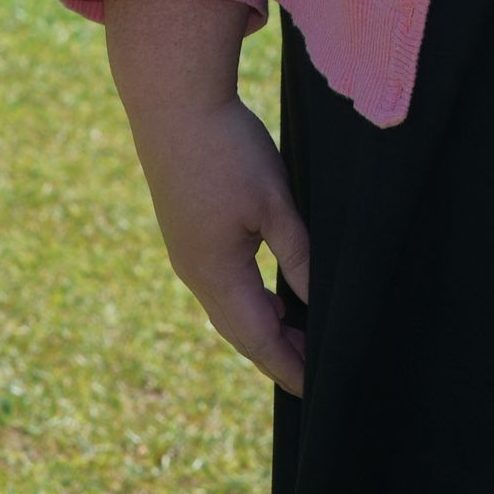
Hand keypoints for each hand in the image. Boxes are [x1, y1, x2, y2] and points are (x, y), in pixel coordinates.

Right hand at [127, 93, 311, 396]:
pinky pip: (223, 284)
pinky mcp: (188, 233)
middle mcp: (196, 272)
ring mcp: (187, 253)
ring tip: (305, 341)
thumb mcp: (274, 201)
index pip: (258, 338)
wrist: (173, 104)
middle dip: (279, 353)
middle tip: (319, 372)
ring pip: (231, 308)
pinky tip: (277, 297)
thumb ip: (299, 253)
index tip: (317, 389)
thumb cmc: (227, 149)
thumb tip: (320, 301)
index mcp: (216, 272)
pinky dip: (252, 302)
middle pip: (242, 331)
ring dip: (266, 327)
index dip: (289, 366)